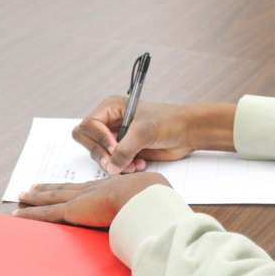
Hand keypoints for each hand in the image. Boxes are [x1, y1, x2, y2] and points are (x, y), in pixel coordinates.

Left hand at [13, 172, 169, 227]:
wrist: (144, 195)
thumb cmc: (152, 195)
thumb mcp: (149, 195)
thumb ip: (146, 200)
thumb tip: (155, 205)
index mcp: (109, 187)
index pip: (86, 187)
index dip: (73, 186)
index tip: (65, 184)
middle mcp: (92, 190)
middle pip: (65, 188)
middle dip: (49, 188)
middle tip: (33, 188)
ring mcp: (81, 198)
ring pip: (52, 197)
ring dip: (36, 198)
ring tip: (22, 197)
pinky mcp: (73, 210)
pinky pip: (46, 213)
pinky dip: (30, 214)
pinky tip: (17, 214)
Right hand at [73, 96, 195, 174]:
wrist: (187, 132)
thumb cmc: (169, 121)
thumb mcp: (144, 132)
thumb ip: (125, 149)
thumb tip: (111, 166)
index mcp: (111, 108)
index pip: (88, 125)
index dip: (99, 139)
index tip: (115, 147)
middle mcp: (110, 122)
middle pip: (87, 141)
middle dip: (103, 154)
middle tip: (118, 161)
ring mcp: (116, 137)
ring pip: (99, 155)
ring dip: (115, 163)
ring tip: (134, 164)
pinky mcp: (124, 151)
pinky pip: (112, 164)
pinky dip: (123, 167)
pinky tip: (139, 164)